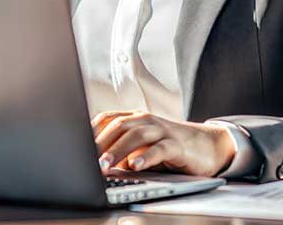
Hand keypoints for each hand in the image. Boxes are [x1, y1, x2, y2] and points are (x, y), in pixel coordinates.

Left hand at [92, 110, 235, 176]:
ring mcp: (162, 130)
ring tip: (104, 165)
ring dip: (117, 150)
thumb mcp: (141, 146)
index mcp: (134, 118)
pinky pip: (159, 149)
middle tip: (86, 160)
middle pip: (118, 126)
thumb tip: (94, 162)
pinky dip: (145, 157)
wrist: (206, 146)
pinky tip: (135, 165)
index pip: (107, 119)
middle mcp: (146, 120)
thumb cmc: (168, 147)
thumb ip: (121, 149)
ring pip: (136, 135)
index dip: (90, 131)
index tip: (76, 145)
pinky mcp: (177, 145)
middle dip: (100, 143)